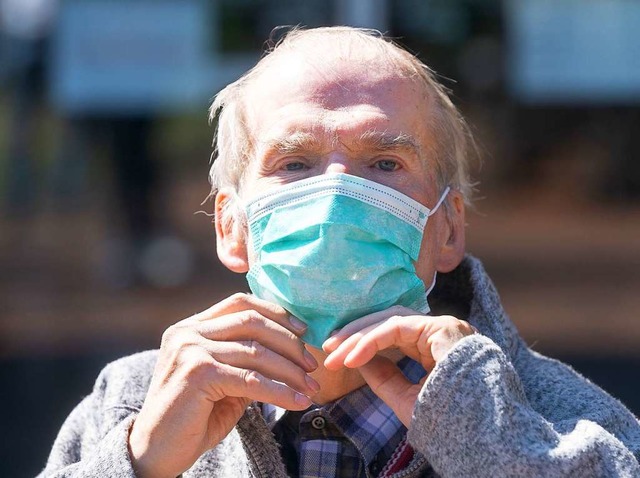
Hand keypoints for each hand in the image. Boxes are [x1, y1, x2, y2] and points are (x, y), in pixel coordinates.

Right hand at [128, 293, 318, 477]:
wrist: (156, 451)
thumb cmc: (194, 416)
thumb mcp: (224, 379)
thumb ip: (246, 358)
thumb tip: (293, 347)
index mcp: (191, 326)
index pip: (241, 303)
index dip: (276, 312)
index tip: (304, 329)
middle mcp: (187, 332)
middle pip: (252, 322)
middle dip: (290, 343)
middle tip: (313, 365)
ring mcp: (190, 350)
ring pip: (256, 352)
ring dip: (291, 371)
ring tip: (312, 388)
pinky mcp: (197, 373)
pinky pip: (251, 380)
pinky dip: (280, 392)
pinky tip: (298, 402)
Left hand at [322, 306, 475, 426]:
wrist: (480, 431)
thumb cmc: (449, 419)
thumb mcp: (406, 399)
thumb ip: (384, 378)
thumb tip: (359, 360)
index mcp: (430, 347)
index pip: (389, 334)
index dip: (360, 343)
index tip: (336, 359)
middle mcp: (436, 332)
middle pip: (386, 322)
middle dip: (353, 335)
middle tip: (328, 350)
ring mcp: (441, 326)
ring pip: (389, 320)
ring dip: (358, 336)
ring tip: (334, 353)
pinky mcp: (442, 326)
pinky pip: (397, 327)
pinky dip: (371, 340)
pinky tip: (352, 357)